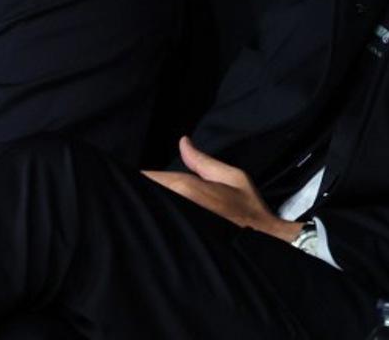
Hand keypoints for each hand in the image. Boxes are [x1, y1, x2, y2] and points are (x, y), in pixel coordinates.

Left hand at [143, 137, 301, 242]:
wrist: (263, 243)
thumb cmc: (249, 211)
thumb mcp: (233, 178)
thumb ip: (202, 161)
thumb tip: (184, 142)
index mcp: (187, 190)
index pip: (146, 179)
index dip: (136, 178)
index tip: (125, 176)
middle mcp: (177, 208)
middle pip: (141, 196)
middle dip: (137, 193)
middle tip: (133, 192)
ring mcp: (175, 229)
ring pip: (147, 213)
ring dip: (143, 209)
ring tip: (142, 208)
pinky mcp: (177, 245)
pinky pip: (156, 230)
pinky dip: (153, 225)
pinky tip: (156, 225)